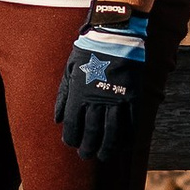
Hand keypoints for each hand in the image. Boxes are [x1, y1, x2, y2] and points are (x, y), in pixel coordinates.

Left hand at [55, 3, 149, 163]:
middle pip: (91, 133)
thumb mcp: (69, 70)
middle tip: (87, 155)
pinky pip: (131, 122)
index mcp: (78, 94)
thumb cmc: (88, 50)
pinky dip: (127, 136)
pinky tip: (124, 145)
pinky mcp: (132, 96)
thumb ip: (63, 97)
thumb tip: (57, 119)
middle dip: (88, 148)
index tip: (71, 144)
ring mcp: (116, 99)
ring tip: (104, 156)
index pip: (73, 126)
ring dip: (107, 148)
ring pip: (111, 132)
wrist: (114, 34)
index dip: (71, 139)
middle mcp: (96, 100)